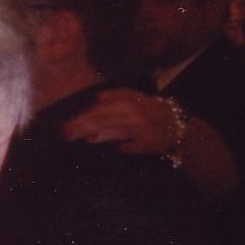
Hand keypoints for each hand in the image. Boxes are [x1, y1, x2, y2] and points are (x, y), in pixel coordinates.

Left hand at [64, 89, 181, 157]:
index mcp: (130, 101)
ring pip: (118, 130)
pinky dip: (127, 146)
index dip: (83, 116)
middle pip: (105, 119)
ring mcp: (142, 128)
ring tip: (86, 137)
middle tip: (66, 134)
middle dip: (84, 126)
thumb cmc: (150, 110)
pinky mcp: (149, 143)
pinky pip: (135, 145)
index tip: (66, 125)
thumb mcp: (136, 98)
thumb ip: (117, 96)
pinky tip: (118, 149)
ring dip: (102, 133)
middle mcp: (135, 113)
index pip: (101, 109)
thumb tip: (97, 99)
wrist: (177, 125)